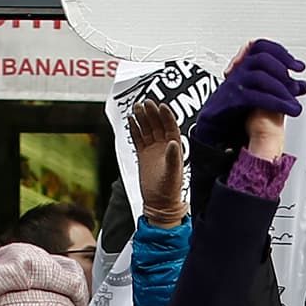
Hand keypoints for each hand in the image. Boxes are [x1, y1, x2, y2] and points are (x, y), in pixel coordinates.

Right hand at [130, 96, 187, 223]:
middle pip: (158, 124)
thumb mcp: (172, 173)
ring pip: (147, 129)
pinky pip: (138, 138)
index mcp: (175, 148)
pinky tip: (130, 120)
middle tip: (147, 102)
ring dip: (143, 118)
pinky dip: (134, 129)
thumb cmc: (169, 190)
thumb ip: (172, 158)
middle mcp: (164, 146)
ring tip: (137, 106)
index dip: (166, 116)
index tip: (161, 106)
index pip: (171, 127)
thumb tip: (171, 142)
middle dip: (152, 113)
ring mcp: (153, 149)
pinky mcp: (143, 155)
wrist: (159, 203)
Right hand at [191, 40, 304, 156]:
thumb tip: (301, 86)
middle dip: (283, 68)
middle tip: (295, 83)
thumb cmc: (235, 106)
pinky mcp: (231, 100)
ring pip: (260, 77)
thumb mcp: (261, 92)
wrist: (215, 124)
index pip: (261, 46)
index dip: (281, 52)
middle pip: (261, 58)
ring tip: (294, 102)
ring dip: (282, 90)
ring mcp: (234, 84)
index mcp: (245, 64)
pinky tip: (287, 109)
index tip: (297, 65)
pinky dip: (276, 103)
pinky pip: (255, 97)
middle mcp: (239, 71)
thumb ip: (280, 88)